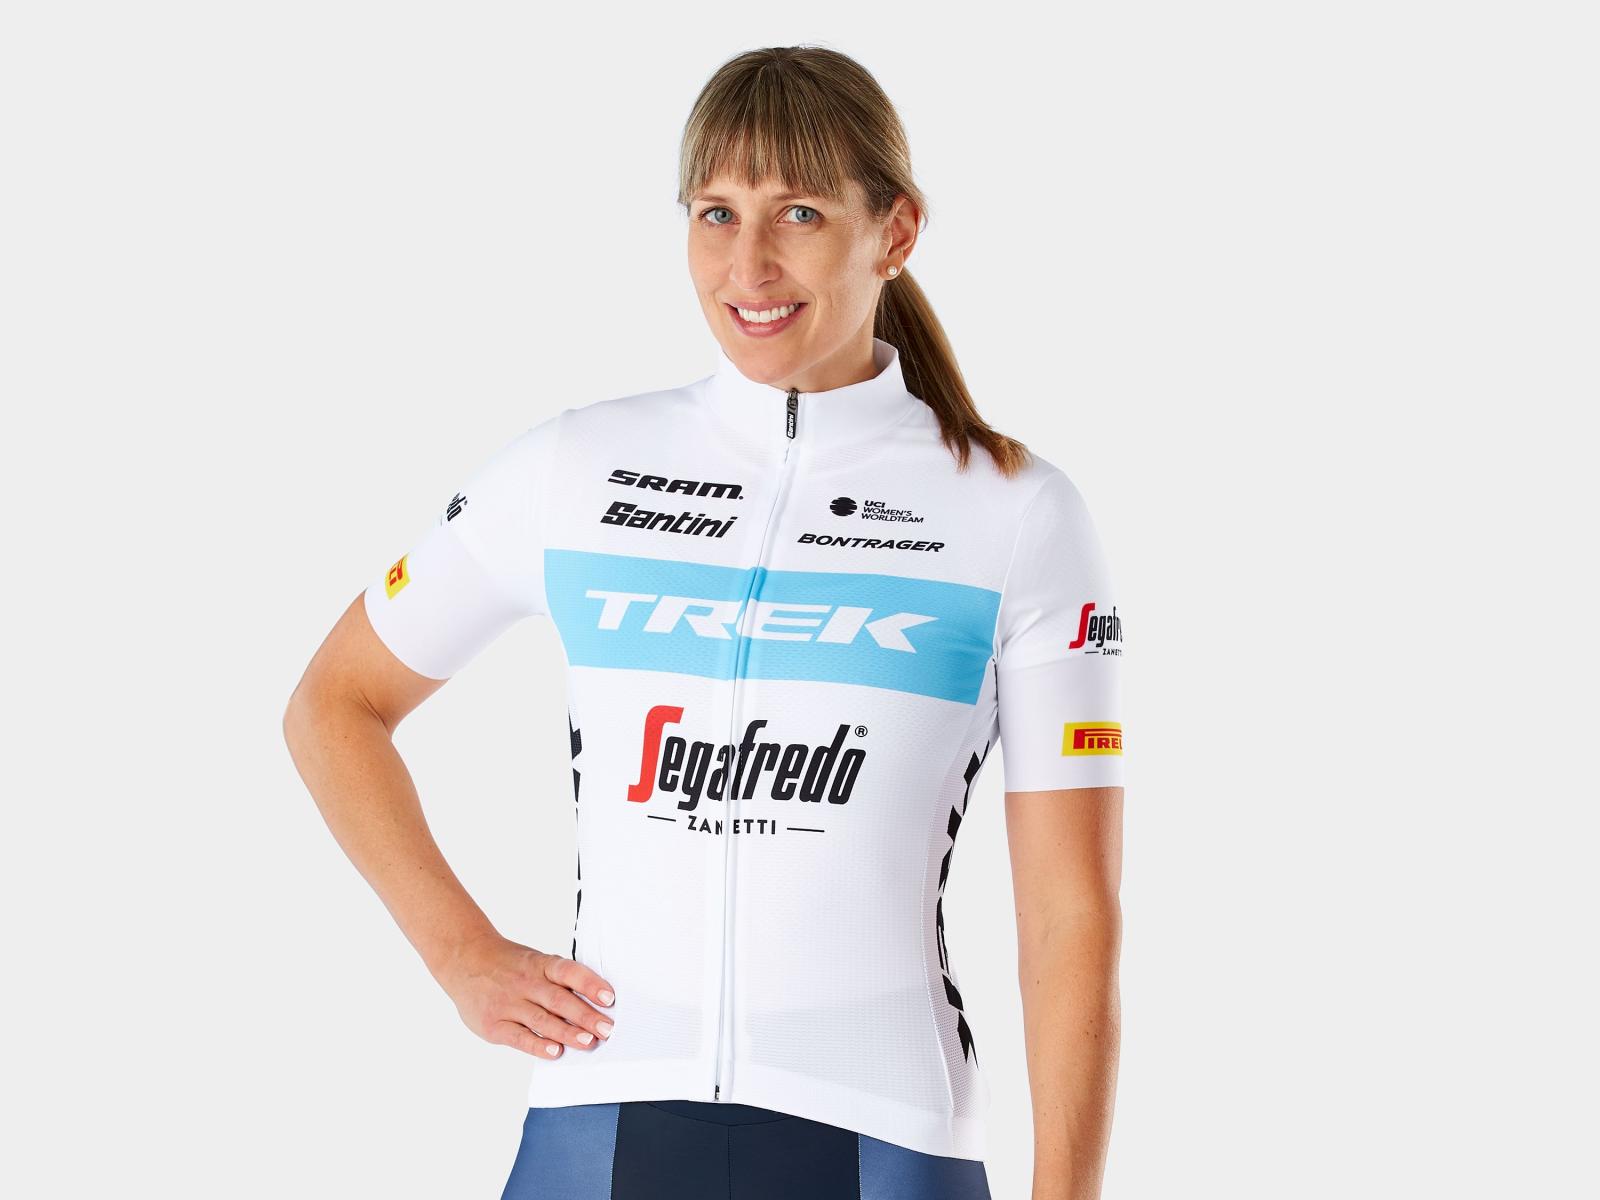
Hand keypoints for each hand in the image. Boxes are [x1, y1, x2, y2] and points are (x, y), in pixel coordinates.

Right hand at [435, 932, 615, 1058]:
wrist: (464, 960)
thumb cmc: (508, 965)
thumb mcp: (534, 961)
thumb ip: (558, 980)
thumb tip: (594, 1001)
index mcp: (539, 964)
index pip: (568, 972)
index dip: (590, 984)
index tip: (609, 998)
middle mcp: (525, 982)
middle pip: (559, 1000)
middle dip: (586, 1016)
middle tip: (607, 1029)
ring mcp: (508, 1004)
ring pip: (542, 1020)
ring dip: (567, 1033)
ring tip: (589, 1042)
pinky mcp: (494, 1024)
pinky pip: (519, 1037)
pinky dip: (538, 1045)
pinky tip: (555, 1052)